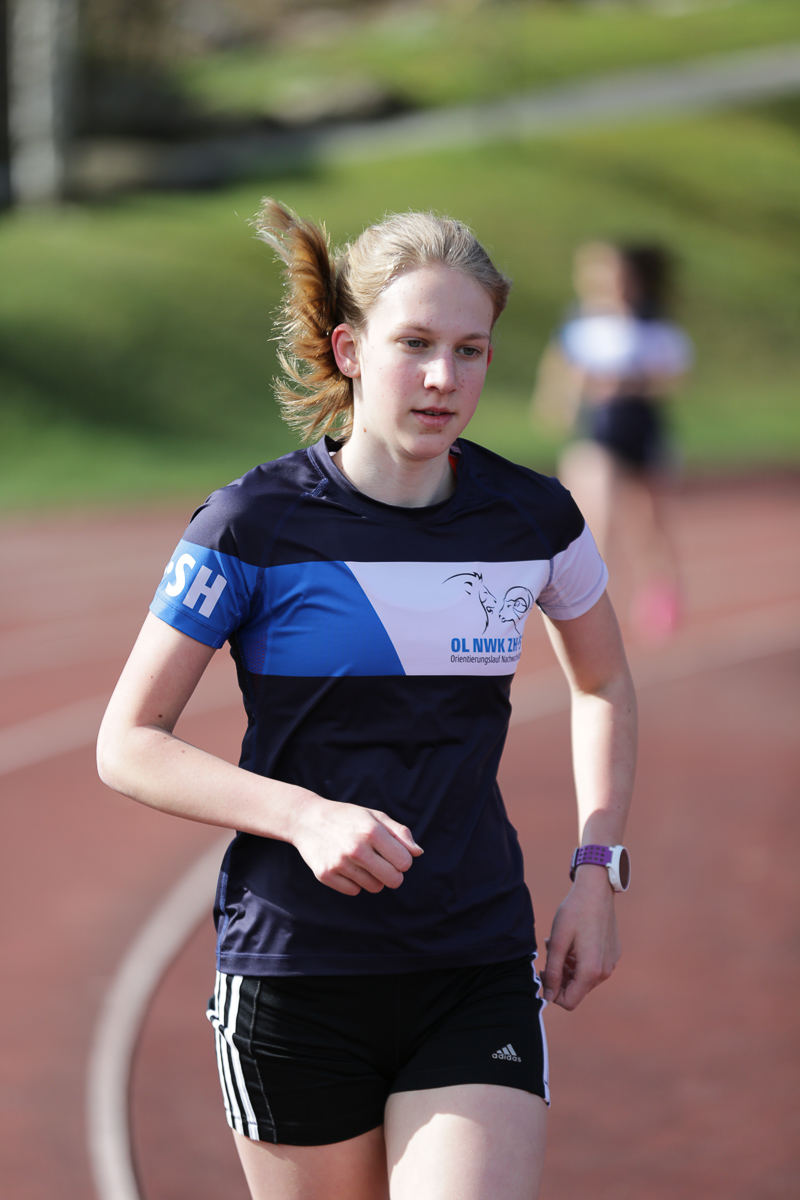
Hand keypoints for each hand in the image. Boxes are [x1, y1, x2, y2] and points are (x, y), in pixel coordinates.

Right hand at [291, 796, 423, 895]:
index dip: (402, 860)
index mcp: (372, 831)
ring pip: (375, 887)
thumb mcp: (375, 816)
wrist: (307, 819)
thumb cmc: (347, 817)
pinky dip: (354, 882)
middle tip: (382, 863)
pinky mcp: (326, 875)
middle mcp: (357, 849)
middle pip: (393, 880)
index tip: (393, 853)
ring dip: (373, 877)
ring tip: (362, 861)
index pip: (405, 862)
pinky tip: (346, 866)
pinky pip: (354, 891)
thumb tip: (418, 853)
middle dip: (393, 874)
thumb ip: (400, 833)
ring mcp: (340, 863)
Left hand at [542, 865, 620, 1009]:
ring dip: (569, 968)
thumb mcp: (557, 942)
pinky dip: (580, 960)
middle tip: (549, 953)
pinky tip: (573, 942)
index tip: (544, 972)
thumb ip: (553, 972)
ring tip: (558, 945)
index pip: (569, 1001)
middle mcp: (605, 972)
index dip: (552, 993)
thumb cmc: (574, 913)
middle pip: (577, 990)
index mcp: (591, 971)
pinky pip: (594, 967)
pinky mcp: (613, 954)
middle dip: (560, 977)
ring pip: (584, 979)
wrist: (597, 889)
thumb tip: (548, 997)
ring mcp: (611, 963)